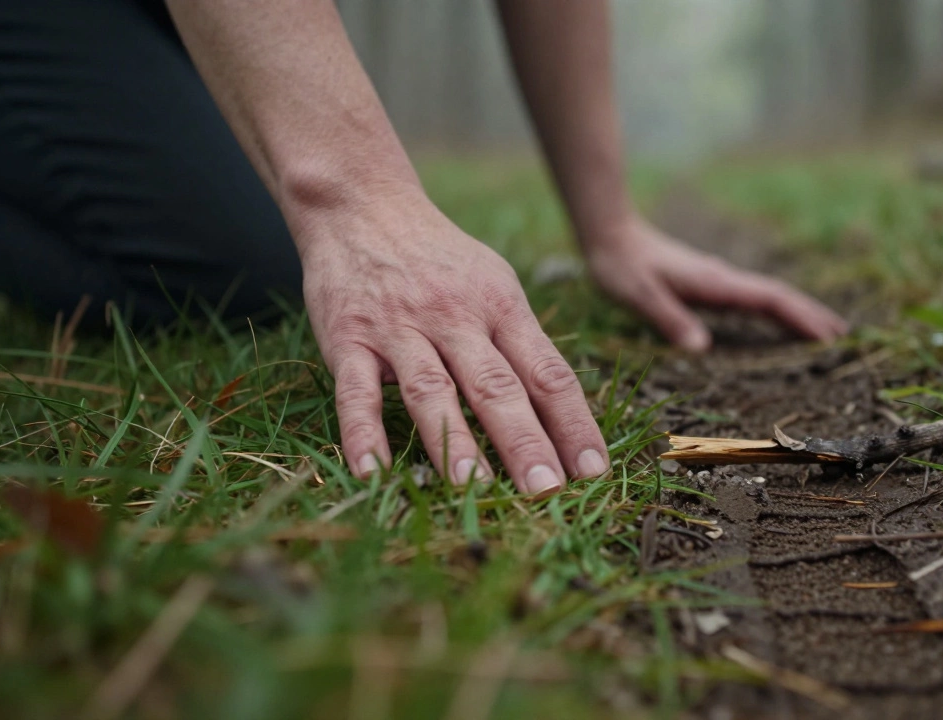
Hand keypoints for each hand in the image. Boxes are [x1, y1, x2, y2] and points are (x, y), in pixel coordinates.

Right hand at [297, 190, 608, 492]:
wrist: (363, 206)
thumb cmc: (441, 261)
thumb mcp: (495, 285)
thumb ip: (523, 346)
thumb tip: (563, 416)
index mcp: (502, 307)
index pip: (548, 373)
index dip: (573, 423)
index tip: (594, 470)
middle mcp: (455, 318)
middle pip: (497, 386)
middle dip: (524, 442)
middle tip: (548, 491)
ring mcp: (400, 328)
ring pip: (431, 390)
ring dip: (452, 441)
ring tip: (472, 488)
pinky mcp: (348, 338)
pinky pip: (356, 391)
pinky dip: (363, 433)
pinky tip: (373, 472)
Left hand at [584, 218, 849, 350]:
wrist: (611, 235)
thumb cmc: (622, 267)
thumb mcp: (639, 296)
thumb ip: (669, 319)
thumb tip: (702, 348)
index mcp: (715, 283)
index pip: (769, 300)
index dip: (800, 317)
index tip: (828, 336)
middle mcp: (723, 280)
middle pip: (779, 296)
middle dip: (811, 315)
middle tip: (845, 336)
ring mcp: (719, 281)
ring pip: (769, 296)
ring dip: (798, 312)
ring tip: (825, 332)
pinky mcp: (710, 284)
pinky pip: (752, 299)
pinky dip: (775, 311)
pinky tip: (779, 323)